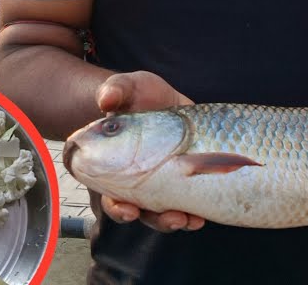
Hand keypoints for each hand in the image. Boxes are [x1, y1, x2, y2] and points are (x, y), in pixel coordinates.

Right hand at [93, 71, 205, 232]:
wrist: (161, 99)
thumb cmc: (137, 95)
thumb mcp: (128, 86)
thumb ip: (116, 89)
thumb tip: (106, 99)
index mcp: (115, 166)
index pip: (109, 195)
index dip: (117, 207)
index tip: (128, 209)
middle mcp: (136, 181)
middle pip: (141, 210)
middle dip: (156, 219)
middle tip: (171, 218)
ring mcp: (161, 183)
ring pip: (164, 212)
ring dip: (175, 220)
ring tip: (189, 221)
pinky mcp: (184, 178)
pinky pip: (187, 203)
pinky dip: (194, 212)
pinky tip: (202, 215)